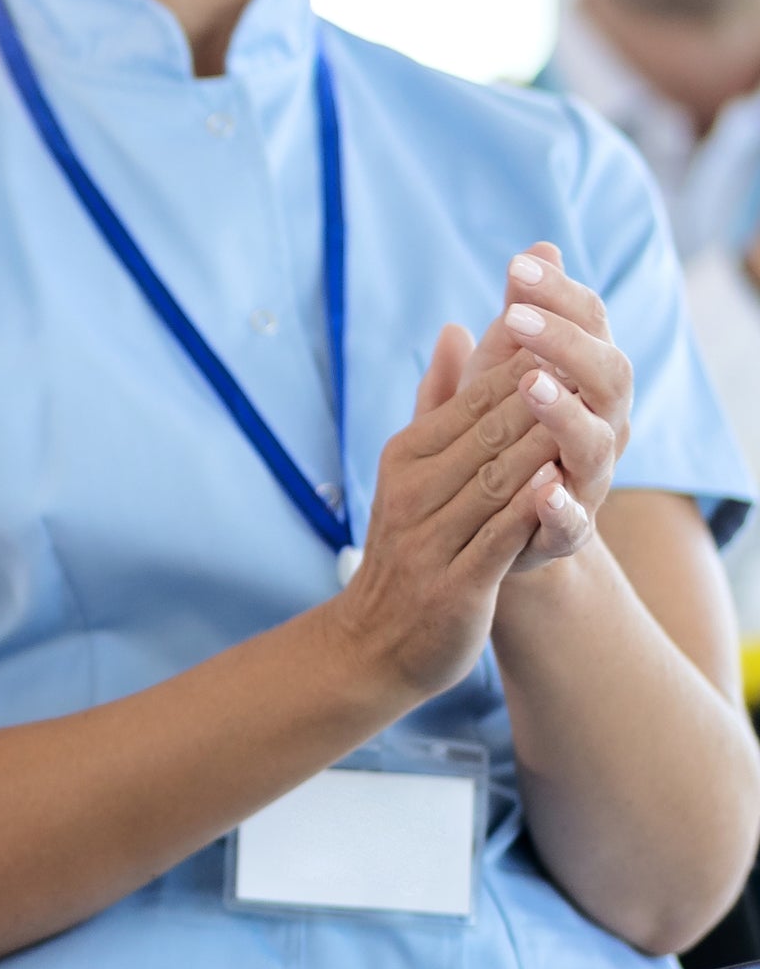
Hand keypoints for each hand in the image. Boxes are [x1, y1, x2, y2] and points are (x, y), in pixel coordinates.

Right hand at [325, 322, 572, 699]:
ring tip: (589, 411)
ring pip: (498, 479)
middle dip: (541, 396)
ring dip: (543, 443)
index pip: (471, 400)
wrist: (376, 640)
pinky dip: (529, 509)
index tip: (568, 335)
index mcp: (407, 457)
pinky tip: (559, 484)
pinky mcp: (455, 584)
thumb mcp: (414, 466)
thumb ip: (439, 399)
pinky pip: (498, 537)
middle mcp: (414, 491)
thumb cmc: (409, 546)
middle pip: (488, 432)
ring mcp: (430, 538)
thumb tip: (456, 328)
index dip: (522, 366)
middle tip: (592, 360)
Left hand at [461, 243, 627, 542]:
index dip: (560, 293)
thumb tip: (537, 249)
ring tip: (531, 385)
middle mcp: (601, 422)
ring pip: (596, 442)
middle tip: (517, 317)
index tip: (517, 265)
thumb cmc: (495, 434)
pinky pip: (574, 521)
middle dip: (567, 343)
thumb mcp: (494, 374)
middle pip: (609, 374)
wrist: (489, 526)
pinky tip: (542, 491)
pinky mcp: (569, 530)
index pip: (590, 323)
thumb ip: (515, 320)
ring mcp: (589, 476)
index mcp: (586, 379)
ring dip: (565, 413)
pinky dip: (560, 507)